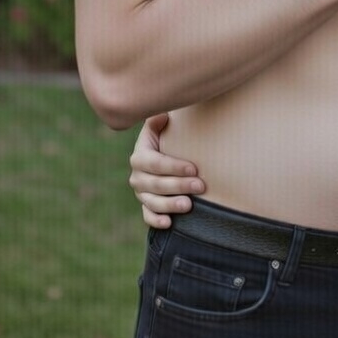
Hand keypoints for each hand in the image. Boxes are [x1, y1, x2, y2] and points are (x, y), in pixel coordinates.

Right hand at [128, 113, 205, 228]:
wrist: (166, 154)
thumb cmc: (169, 137)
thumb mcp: (163, 125)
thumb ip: (160, 120)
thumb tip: (162, 115)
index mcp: (140, 155)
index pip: (155, 163)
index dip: (174, 167)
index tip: (194, 168)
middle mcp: (137, 176)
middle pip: (156, 184)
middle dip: (179, 185)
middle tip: (200, 186)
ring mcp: (141, 193)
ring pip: (153, 202)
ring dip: (170, 205)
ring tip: (189, 205)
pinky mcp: (146, 206)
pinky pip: (148, 216)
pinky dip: (156, 220)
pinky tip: (169, 223)